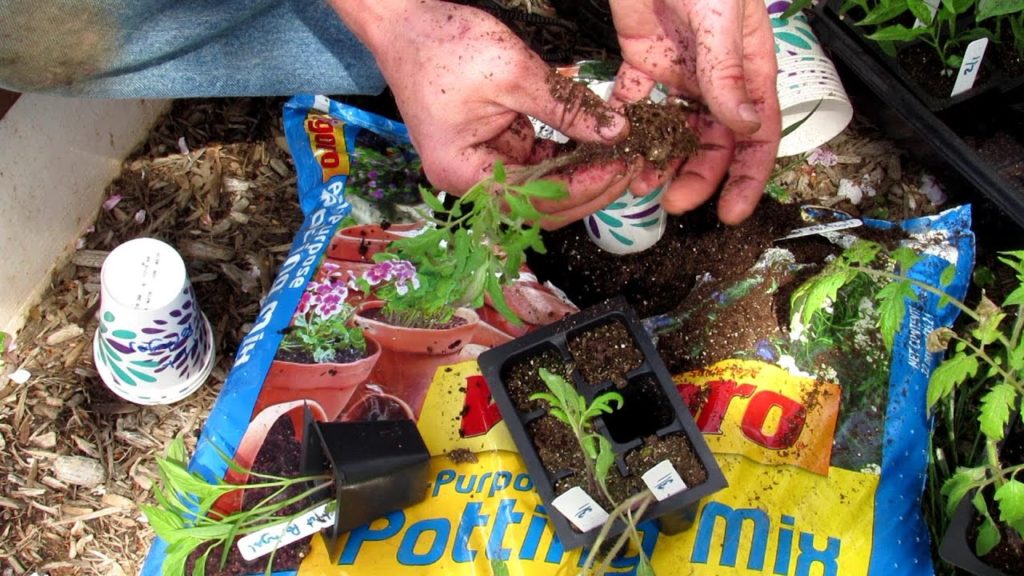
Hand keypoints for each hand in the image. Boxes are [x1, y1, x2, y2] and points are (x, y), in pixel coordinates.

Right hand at [330, 0, 638, 227]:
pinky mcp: (490, 149)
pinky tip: (595, 145)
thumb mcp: (514, 73)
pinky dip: (563, 158)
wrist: (403, 23)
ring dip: (579, 176)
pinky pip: (534, 165)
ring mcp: (479, 167)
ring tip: (619, 157)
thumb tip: (618, 131)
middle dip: (587, 190)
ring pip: (541, 190)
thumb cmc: (444, 45)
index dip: (584, 187)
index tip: (622, 167)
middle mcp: (468, 181)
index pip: (535, 199)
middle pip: (539, 205)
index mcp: (462, 172)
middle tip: (630, 168)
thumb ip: (568, 107)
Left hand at [608, 0, 780, 223]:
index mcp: (749, 69)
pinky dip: (626, 127)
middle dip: (697, 176)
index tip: (731, 213)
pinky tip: (615, 147)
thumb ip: (729, 75)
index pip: (758, 134)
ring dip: (659, 159)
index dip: (748, 177)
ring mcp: (678, 71)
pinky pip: (635, 103)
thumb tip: (746, 128)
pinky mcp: (640, 61)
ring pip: (673, 129)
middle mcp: (716, 77)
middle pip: (713, 140)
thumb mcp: (721, 20)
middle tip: (673, 202)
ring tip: (638, 183)